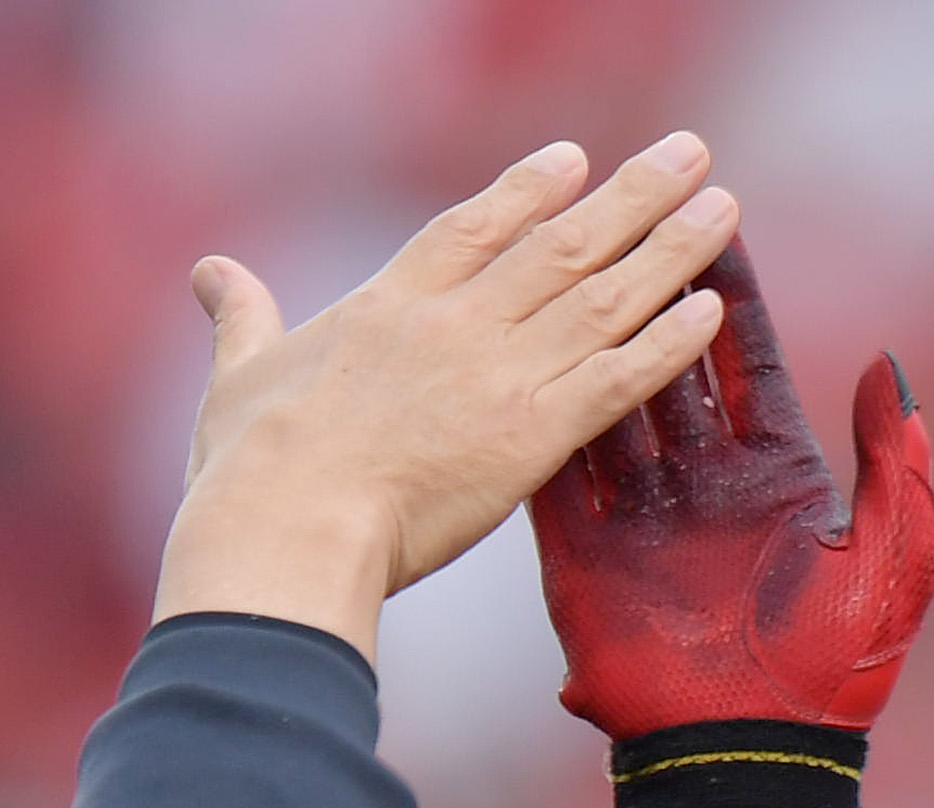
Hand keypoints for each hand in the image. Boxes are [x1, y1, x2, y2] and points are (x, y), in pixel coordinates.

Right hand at [161, 138, 740, 661]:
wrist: (288, 526)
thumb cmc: (251, 469)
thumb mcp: (238, 377)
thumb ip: (241, 320)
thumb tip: (211, 275)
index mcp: (390, 305)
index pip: (475, 228)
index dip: (531, 190)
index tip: (576, 160)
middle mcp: (456, 323)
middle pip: (562, 244)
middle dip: (632, 196)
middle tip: (689, 154)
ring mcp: (499, 374)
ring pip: (603, 297)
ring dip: (669, 249)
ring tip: (722, 208)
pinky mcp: (532, 437)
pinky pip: (617, 380)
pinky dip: (667, 345)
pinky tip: (711, 310)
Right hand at [532, 238, 933, 736]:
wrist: (752, 759)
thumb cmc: (835, 671)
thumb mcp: (890, 560)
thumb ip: (895, 464)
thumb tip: (892, 367)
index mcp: (776, 474)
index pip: (747, 359)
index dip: (732, 291)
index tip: (715, 218)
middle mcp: (703, 483)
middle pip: (669, 363)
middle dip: (650, 289)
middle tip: (629, 211)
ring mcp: (640, 516)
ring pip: (606, 401)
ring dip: (587, 336)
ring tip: (562, 262)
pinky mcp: (585, 556)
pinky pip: (558, 474)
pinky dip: (540, 417)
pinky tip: (517, 355)